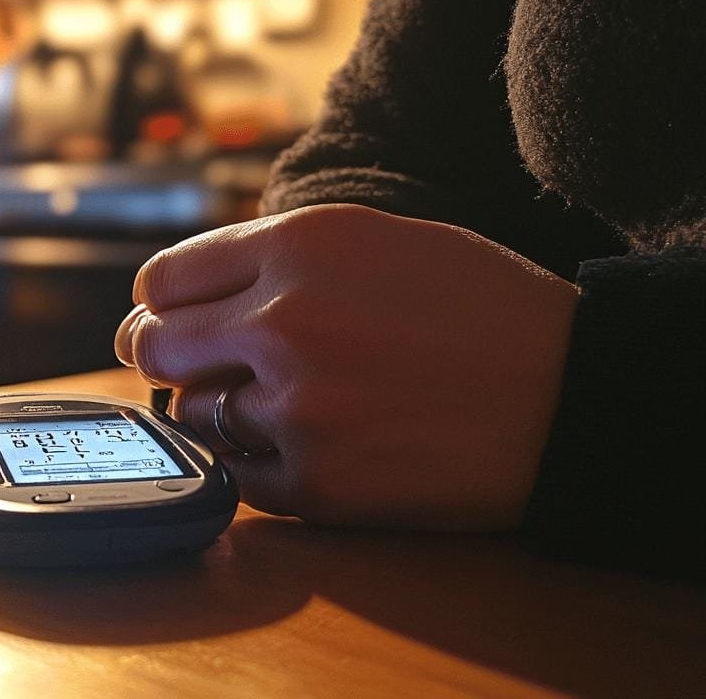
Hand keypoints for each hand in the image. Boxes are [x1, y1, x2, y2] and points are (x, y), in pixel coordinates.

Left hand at [115, 204, 579, 530]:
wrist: (571, 398)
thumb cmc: (482, 310)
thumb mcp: (377, 240)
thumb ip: (275, 257)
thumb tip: (179, 292)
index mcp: (299, 247)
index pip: (166, 278)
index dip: (157, 299)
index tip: (160, 314)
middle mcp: (283, 322)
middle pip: (155, 345)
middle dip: (157, 352)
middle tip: (173, 361)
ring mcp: (296, 409)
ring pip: (193, 414)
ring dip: (215, 408)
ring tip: (276, 401)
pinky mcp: (315, 484)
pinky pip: (236, 475)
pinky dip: (253, 462)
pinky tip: (300, 444)